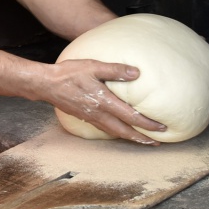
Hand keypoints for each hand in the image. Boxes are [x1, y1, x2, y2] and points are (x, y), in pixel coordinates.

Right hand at [39, 59, 165, 144]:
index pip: (131, 117)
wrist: (46, 85)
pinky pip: (106, 129)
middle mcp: (99, 114)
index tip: (161, 128)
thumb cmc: (68, 74)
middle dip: (142, 138)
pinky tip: (121, 130)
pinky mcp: (86, 117)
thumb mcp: (93, 66)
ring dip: (131, 137)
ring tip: (143, 140)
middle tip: (157, 142)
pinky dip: (118, 133)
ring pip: (115, 132)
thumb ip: (115, 70)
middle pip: (125, 131)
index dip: (147, 124)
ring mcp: (91, 118)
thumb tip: (136, 73)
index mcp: (104, 102)